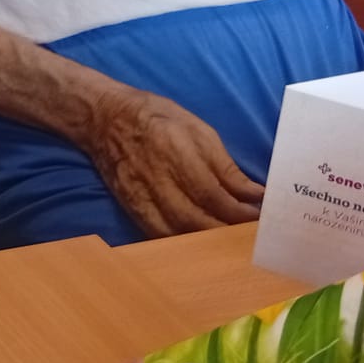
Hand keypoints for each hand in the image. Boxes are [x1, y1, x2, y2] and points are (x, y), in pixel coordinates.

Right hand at [81, 87, 263, 236]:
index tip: (259, 218)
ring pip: (175, 232)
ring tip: (229, 244)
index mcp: (175, 150)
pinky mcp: (130, 205)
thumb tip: (254, 194)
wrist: (104, 117)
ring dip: (205, 243)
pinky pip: (156, 234)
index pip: (211, 193)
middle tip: (250, 237)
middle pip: (194, 219)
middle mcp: (156, 176)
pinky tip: (198, 245)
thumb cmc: (157, 117)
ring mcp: (139, 194)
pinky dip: (180, 245)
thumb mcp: (197, 128)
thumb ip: (225, 165)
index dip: (238, 212)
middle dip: (226, 232)